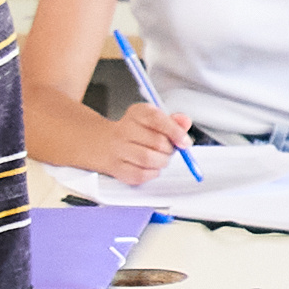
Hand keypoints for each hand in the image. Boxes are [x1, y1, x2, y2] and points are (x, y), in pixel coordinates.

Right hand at [70, 102, 191, 185]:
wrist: (102, 143)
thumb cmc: (135, 131)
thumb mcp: (153, 120)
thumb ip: (172, 121)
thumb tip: (185, 122)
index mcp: (136, 113)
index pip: (157, 119)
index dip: (175, 131)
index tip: (185, 142)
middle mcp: (124, 129)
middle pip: (157, 142)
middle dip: (170, 149)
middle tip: (169, 150)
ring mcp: (117, 149)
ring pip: (148, 159)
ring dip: (162, 162)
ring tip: (161, 159)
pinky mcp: (116, 168)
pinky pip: (140, 174)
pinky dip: (152, 173)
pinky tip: (152, 167)